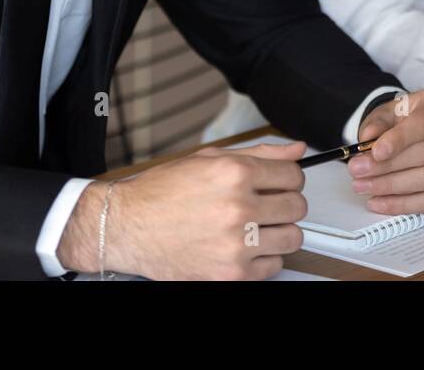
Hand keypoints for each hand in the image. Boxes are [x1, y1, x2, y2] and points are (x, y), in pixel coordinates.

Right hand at [58, 140, 307, 279]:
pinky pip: (274, 266)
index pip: (294, 175)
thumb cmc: (162, 193)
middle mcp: (237, 207)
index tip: (279, 183)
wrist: (127, 227)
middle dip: (285, 203)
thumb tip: (296, 150)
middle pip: (297, 206)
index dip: (288, 178)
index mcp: (234, 173)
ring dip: (279, 231)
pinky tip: (246, 246)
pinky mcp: (231, 273)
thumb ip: (259, 153)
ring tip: (257, 226)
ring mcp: (236, 243)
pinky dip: (264, 258)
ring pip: (293, 237)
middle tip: (266, 204)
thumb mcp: (209, 160)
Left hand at [346, 87, 423, 214]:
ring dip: (392, 187)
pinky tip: (382, 202)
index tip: (375, 153)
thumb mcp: (387, 113)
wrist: (423, 130)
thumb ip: (377, 124)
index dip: (399, 140)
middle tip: (357, 172)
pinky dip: (406, 205)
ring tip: (364, 187)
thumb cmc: (406, 120)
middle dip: (387, 167)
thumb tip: (367, 139)